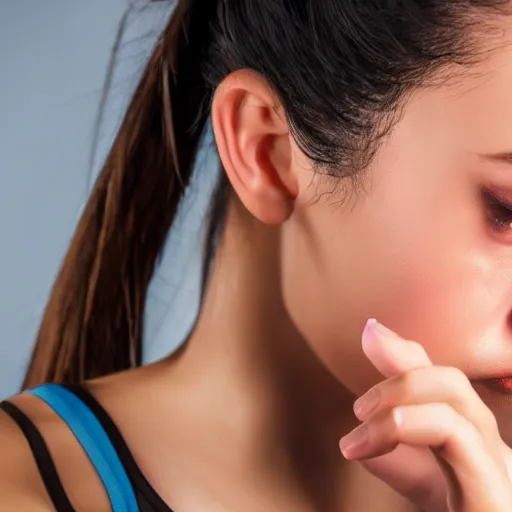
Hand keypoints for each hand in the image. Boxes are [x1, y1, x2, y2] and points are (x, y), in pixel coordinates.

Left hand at [339, 319, 511, 511]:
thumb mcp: (422, 486)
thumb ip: (394, 456)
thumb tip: (353, 437)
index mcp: (475, 442)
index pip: (443, 382)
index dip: (406, 352)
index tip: (369, 331)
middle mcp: (495, 451)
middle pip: (452, 383)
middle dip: (397, 380)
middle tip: (357, 410)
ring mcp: (502, 473)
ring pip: (456, 407)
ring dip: (397, 406)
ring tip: (357, 437)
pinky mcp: (496, 498)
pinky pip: (461, 444)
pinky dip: (407, 429)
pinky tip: (366, 449)